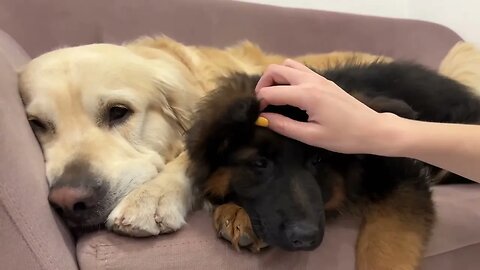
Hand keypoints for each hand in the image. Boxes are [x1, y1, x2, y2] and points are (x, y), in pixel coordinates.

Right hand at [255, 59, 398, 153]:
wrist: (372, 129)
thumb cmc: (344, 137)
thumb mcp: (311, 136)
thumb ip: (284, 126)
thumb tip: (263, 119)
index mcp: (306, 95)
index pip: (270, 92)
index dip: (259, 103)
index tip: (258, 116)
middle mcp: (310, 80)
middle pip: (275, 69)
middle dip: (263, 85)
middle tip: (263, 104)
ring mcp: (318, 77)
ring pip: (286, 65)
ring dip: (275, 78)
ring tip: (275, 97)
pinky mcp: (323, 79)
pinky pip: (298, 69)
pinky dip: (287, 77)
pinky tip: (290, 94)